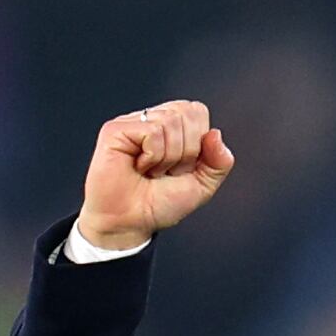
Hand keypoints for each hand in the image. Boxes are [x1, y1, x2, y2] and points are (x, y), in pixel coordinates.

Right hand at [76, 100, 233, 251]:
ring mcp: (134, 122)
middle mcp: (153, 120)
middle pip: (187, 113)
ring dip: (167, 157)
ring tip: (151, 171)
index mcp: (172, 127)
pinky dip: (152, 157)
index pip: (197, 112)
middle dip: (185, 152)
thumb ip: (219, 162)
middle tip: (166, 171)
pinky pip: (152, 132)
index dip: (197, 143)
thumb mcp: (202, 186)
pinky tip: (139, 167)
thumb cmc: (157, 205)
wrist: (130, 223)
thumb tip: (216, 135)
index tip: (181, 167)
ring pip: (171, 122)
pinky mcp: (116, 129)